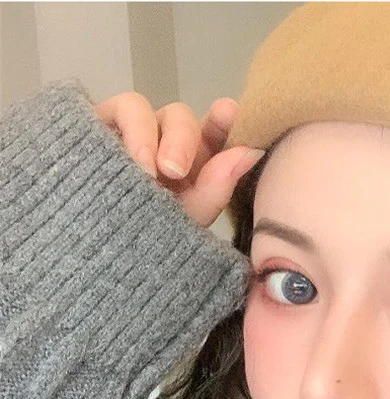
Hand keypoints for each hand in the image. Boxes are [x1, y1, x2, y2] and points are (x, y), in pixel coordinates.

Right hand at [94, 91, 263, 227]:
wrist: (99, 254)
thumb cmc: (149, 240)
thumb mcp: (187, 218)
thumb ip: (218, 187)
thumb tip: (252, 152)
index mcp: (193, 161)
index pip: (213, 129)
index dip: (223, 119)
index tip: (227, 113)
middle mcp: (162, 141)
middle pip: (178, 116)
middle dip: (181, 138)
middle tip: (174, 171)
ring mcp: (126, 133)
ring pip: (138, 107)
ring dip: (145, 135)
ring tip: (144, 171)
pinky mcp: (92, 130)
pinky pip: (107, 113)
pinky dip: (118, 132)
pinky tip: (120, 161)